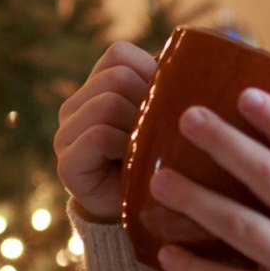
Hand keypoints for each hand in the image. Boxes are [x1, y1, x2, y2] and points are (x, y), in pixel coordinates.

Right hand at [55, 41, 155, 222]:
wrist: (146, 215)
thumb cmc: (162, 159)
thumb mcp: (165, 115)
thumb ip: (169, 86)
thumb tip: (204, 58)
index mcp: (94, 87)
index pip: (119, 54)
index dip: (149, 73)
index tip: (162, 104)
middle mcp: (73, 107)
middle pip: (116, 77)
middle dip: (146, 102)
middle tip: (156, 133)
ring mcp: (65, 135)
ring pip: (107, 103)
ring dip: (136, 126)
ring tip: (145, 149)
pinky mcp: (67, 164)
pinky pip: (99, 136)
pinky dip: (123, 147)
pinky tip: (132, 164)